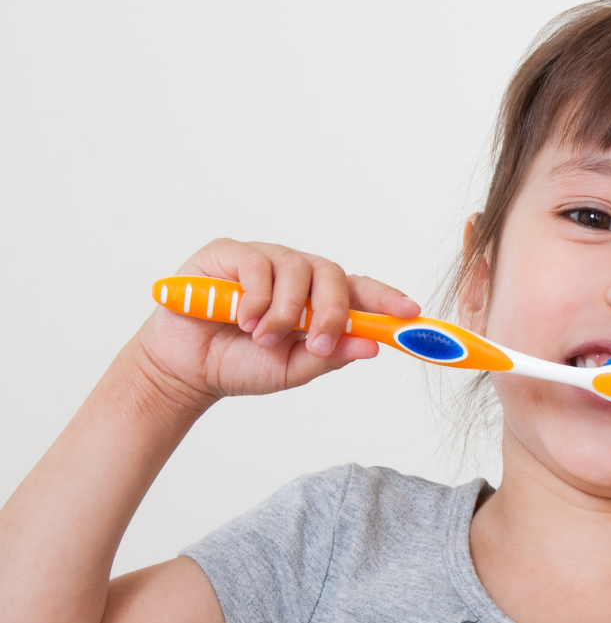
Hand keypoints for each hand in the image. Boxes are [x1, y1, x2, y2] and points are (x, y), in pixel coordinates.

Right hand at [136, 239, 420, 408]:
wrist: (188, 368)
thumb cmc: (243, 365)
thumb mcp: (294, 369)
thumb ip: (331, 355)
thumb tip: (373, 346)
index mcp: (318, 300)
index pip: (361, 291)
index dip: (386, 298)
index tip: (410, 313)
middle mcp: (296, 275)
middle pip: (332, 274)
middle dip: (331, 311)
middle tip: (317, 342)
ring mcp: (264, 260)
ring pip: (296, 268)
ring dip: (285, 311)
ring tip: (263, 338)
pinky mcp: (229, 254)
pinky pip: (257, 264)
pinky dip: (256, 298)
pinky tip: (243, 320)